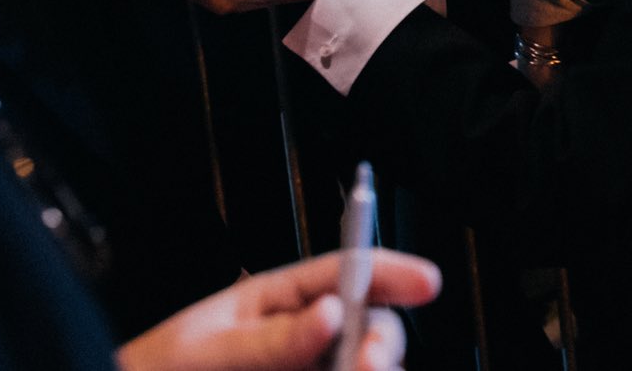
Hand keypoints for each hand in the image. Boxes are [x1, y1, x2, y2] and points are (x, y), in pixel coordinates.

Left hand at [117, 249, 441, 370]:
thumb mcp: (204, 354)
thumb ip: (269, 340)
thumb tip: (330, 313)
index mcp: (279, 301)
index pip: (348, 273)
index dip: (393, 271)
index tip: (427, 281)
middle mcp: (303, 338)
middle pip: (370, 327)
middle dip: (380, 344)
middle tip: (366, 364)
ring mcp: (309, 370)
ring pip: (364, 365)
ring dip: (366, 369)